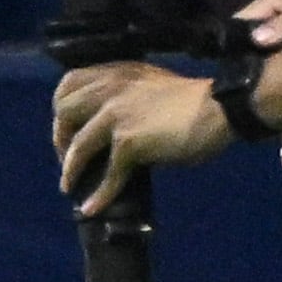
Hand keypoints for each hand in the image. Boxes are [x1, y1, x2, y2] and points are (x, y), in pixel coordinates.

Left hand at [52, 60, 233, 216]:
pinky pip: (108, 173)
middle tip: (67, 158)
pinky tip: (93, 208)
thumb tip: (109, 130)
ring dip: (70, 169)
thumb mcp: (150, 86)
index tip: (67, 128)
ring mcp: (117, 114)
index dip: (61, 108)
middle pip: (63, 112)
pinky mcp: (129, 141)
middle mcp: (110, 89)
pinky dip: (99, 194)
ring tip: (69, 187)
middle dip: (60, 138)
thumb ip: (126, 99)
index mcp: (116, 73)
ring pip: (79, 145)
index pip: (69, 83)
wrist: (221, 108)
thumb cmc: (194, 100)